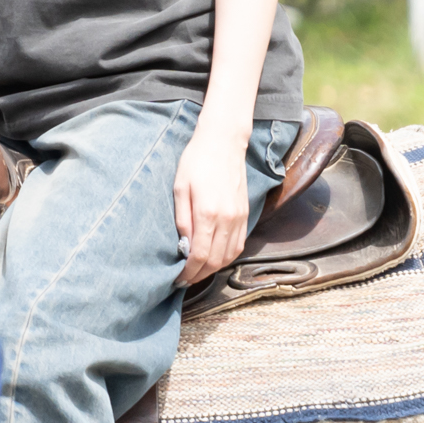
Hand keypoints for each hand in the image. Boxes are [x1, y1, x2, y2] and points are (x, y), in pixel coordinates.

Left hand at [173, 122, 252, 284]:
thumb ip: (182, 219)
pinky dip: (226, 257)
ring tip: (197, 271)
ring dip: (213, 269)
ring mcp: (239, 217)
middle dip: (199, 275)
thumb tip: (183, 246)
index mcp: (208, 213)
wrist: (224, 142)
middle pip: (216, 261)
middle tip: (185, 280)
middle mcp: (228, 219)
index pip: (200, 255)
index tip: (178, 278)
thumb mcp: (180, 188)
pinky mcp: (245, 214)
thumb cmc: (197, 161)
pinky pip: (239, 245)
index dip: (189, 272)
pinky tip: (214, 257)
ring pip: (229, 256)